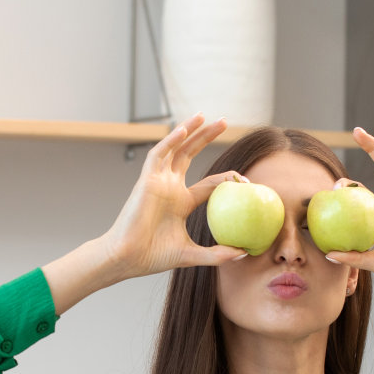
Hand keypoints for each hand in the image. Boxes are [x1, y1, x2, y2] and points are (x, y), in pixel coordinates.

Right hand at [100, 113, 250, 278]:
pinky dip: (170, 141)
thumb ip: (217, 254)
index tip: (246, 179)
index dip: (227, 179)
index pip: (208, 184)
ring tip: (204, 115)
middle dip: (206, 137)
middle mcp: (170, 187)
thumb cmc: (153, 257)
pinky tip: (184, 130)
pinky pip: (158, 155)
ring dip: (189, 130)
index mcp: (181, 202)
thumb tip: (245, 254)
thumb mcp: (192, 255)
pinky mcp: (146, 180)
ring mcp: (157, 182)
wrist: (127, 258)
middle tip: (225, 121)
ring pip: (175, 148)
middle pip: (190, 155)